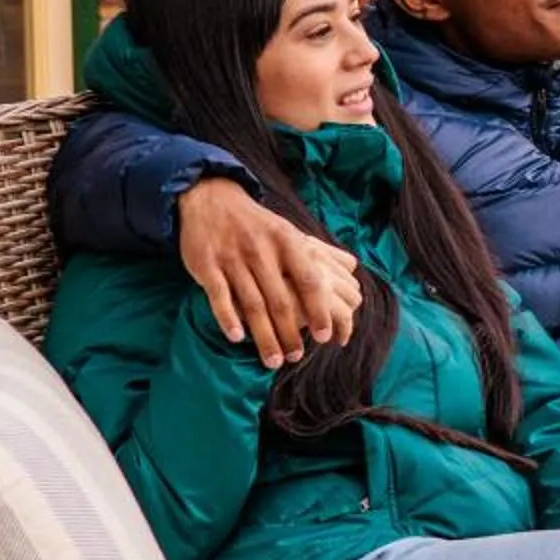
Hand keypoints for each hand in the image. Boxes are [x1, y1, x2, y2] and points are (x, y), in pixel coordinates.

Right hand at [178, 178, 360, 369]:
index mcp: (288, 242)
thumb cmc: (259, 225)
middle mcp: (261, 250)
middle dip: (290, 334)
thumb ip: (319, 253)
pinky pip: (219, 297)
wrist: (211, 199)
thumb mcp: (290, 231)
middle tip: (296, 357)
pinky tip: (238, 339)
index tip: (327, 336)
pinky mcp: (206, 264)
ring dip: (264, 336)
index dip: (320, 311)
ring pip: (251, 305)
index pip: (310, 281)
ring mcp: (232, 257)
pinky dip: (229, 319)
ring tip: (273, 361)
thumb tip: (354, 269)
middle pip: (280, 301)